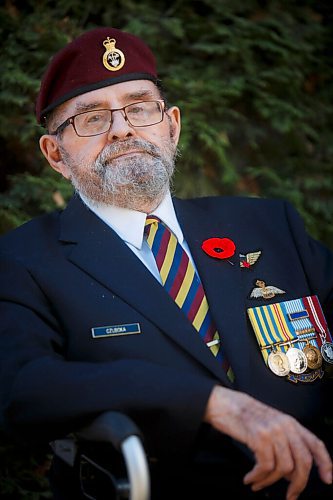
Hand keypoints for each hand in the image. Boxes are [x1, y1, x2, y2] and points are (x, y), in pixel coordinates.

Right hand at [204, 386, 332, 499]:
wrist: (224, 403)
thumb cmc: (245, 416)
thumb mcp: (270, 424)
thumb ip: (285, 443)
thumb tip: (293, 473)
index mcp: (291, 422)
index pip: (315, 443)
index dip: (325, 462)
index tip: (327, 480)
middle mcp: (285, 425)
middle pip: (303, 461)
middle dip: (298, 484)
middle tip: (290, 496)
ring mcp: (272, 430)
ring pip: (284, 468)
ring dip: (270, 482)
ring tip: (258, 484)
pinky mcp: (258, 437)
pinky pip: (265, 466)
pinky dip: (258, 477)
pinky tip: (250, 478)